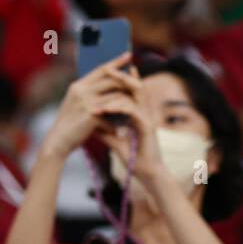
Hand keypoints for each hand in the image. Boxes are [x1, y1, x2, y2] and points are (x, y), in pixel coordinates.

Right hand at [38, 52, 136, 160]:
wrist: (58, 141)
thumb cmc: (69, 124)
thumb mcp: (75, 104)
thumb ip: (88, 94)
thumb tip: (107, 86)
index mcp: (78, 86)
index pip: (100, 69)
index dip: (116, 62)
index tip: (128, 55)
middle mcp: (82, 90)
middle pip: (111, 79)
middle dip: (127, 80)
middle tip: (140, 81)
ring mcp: (86, 102)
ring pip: (115, 96)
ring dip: (126, 103)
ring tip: (134, 109)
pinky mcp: (91, 115)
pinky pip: (112, 114)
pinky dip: (116, 124)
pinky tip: (118, 132)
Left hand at [96, 71, 172, 195]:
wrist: (149, 176)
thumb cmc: (136, 162)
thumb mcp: (116, 144)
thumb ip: (106, 133)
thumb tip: (93, 126)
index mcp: (139, 115)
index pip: (130, 92)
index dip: (120, 81)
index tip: (105, 73)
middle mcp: (145, 113)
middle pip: (135, 87)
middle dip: (121, 75)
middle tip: (106, 66)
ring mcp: (147, 118)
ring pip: (135, 94)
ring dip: (117, 88)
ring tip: (101, 84)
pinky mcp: (147, 126)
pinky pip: (131, 110)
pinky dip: (117, 107)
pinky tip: (104, 108)